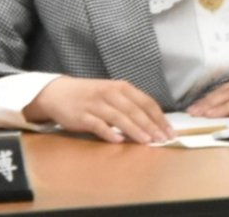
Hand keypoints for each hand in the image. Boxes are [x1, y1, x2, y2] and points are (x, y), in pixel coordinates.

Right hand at [22, 76, 173, 143]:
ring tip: (147, 141)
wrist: (59, 92)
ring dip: (135, 130)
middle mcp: (111, 93)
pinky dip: (109, 133)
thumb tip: (152, 122)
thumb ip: (130, 104)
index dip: (159, 117)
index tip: (169, 130)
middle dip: (151, 125)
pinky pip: (98, 125)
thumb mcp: (113, 93)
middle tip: (163, 139)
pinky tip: (119, 141)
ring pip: (119, 118)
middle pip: (135, 110)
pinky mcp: (82, 115)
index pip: (146, 102)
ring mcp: (96, 104)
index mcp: (122, 87)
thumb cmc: (91, 94)